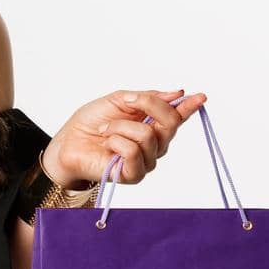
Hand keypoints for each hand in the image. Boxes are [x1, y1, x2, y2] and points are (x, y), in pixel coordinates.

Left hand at [42, 87, 207, 186]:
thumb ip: (146, 98)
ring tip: (105, 131)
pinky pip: (133, 151)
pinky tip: (107, 144)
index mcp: (152, 124)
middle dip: (148, 104)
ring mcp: (146, 160)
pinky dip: (116, 141)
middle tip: (126, 102)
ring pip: (148, 136)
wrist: (68, 142)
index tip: (201, 96)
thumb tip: (175, 93)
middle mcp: (154, 144)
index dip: (190, 106)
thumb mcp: (118, 100)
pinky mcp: (133, 174)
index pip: (177, 116)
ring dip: (120, 127)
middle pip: (169, 123)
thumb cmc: (91, 123)